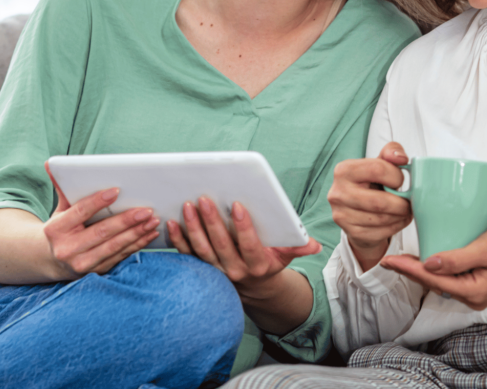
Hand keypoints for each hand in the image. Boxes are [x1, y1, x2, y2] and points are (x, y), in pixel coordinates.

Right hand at [41, 161, 161, 278]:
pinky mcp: (95, 271)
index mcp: (56, 230)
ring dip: (136, 234)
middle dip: (126, 221)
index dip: (97, 201)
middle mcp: (67, 249)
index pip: (80, 212)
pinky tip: (149, 234)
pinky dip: (136, 246)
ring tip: (152, 221)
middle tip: (145, 210)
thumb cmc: (61, 228)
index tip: (116, 190)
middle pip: (101, 232)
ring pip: (113, 247)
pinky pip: (119, 257)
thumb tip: (51, 163)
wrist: (53, 260)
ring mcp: (81, 264)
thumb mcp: (59, 209)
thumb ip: (62, 189)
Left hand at [166, 196, 319, 297]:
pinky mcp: (200, 269)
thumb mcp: (285, 256)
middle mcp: (234, 271)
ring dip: (193, 228)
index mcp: (257, 265)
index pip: (249, 245)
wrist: (252, 288)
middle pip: (221, 246)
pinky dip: (178, 240)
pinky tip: (172, 223)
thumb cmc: (269, 262)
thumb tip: (314, 245)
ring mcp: (216, 272)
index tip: (237, 205)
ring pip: (202, 250)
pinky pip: (187, 255)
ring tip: (187, 206)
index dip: (243, 226)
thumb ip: (297, 248)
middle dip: (212, 221)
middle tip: (205, 198)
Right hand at [327, 142, 413, 268]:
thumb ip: (391, 152)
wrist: (358, 212)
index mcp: (344, 170)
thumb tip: (400, 157)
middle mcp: (338, 192)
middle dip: (402, 203)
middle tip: (409, 202)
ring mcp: (342, 215)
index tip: (401, 180)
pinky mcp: (351, 232)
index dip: (397, 176)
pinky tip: (397, 220)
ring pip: (382, 218)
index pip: (378, 169)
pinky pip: (382, 232)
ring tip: (404, 210)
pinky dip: (396, 226)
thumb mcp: (379, 164)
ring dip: (401, 216)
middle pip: (380, 201)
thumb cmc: (371, 185)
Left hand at [379, 225, 486, 309]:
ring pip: (438, 281)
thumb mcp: (485, 249)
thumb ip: (457, 258)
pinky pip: (447, 278)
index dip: (408, 269)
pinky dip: (432, 269)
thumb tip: (428, 264)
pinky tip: (421, 260)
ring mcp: (472, 292)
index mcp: (473, 291)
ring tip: (398, 259)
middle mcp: (471, 297)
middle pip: (432, 282)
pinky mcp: (473, 283)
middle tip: (387, 259)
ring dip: (418, 270)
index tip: (389, 261)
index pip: (432, 279)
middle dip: (409, 271)